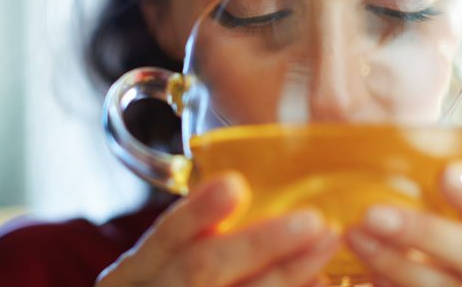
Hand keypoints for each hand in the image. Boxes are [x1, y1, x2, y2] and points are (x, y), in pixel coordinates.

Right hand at [96, 173, 339, 286]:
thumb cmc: (165, 286)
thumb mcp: (160, 263)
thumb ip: (194, 233)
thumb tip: (245, 187)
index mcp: (134, 273)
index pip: (165, 237)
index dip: (197, 213)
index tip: (234, 186)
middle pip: (204, 269)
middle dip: (260, 243)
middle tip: (313, 219)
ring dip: (289, 273)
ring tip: (327, 242)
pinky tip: (319, 280)